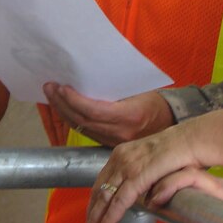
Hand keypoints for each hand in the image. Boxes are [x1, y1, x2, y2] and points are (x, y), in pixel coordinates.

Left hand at [43, 83, 173, 145]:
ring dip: (63, 112)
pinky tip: (64, 109)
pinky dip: (74, 119)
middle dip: (62, 104)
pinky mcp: (111, 145)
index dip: (74, 100)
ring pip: (82, 128)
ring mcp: (115, 142)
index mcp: (128, 116)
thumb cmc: (156, 102)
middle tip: (49, 87)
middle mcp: (120, 133)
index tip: (61, 87)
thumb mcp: (138, 91)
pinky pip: (88, 132)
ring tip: (51, 96)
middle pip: (83, 121)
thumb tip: (86, 78)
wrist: (172, 123)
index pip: (93, 111)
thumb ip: (114, 91)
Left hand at [79, 123, 202, 222]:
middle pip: (98, 190)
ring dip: (95, 219)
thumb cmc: (178, 153)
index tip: (90, 218)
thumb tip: (141, 195)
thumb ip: (140, 176)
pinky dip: (110, 217)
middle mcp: (120, 158)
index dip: (94, 202)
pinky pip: (120, 201)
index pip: (101, 182)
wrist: (192, 140)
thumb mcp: (151, 163)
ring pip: (104, 197)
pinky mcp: (138, 175)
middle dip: (90, 214)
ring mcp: (127, 165)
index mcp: (121, 153)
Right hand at [146, 168, 222, 222]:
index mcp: (221, 190)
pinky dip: (169, 184)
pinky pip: (185, 179)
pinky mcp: (208, 188)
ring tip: (149, 196)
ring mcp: (212, 183)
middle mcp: (216, 183)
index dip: (171, 184)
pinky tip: (159, 195)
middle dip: (161, 180)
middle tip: (145, 197)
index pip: (192, 176)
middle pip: (183, 170)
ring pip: (182, 172)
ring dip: (163, 181)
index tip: (156, 199)